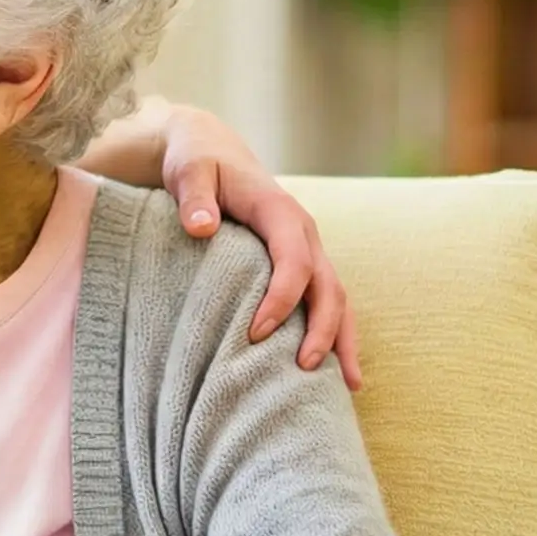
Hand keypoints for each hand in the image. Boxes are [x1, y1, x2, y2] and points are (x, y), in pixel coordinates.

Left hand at [160, 105, 360, 390]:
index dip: (281, 299)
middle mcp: (304, 232)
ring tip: (347, 386)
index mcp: (279, 211)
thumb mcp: (189, 172)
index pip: (294, 260)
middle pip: (328, 285)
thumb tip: (201, 227)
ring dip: (343, 339)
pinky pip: (327, 299)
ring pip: (338, 297)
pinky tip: (337, 369)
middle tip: (303, 369)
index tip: (255, 333)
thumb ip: (193, 197)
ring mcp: (309, 248)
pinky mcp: (303, 262)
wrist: (212, 149)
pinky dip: (336, 332)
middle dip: (323, 329)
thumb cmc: (197, 163)